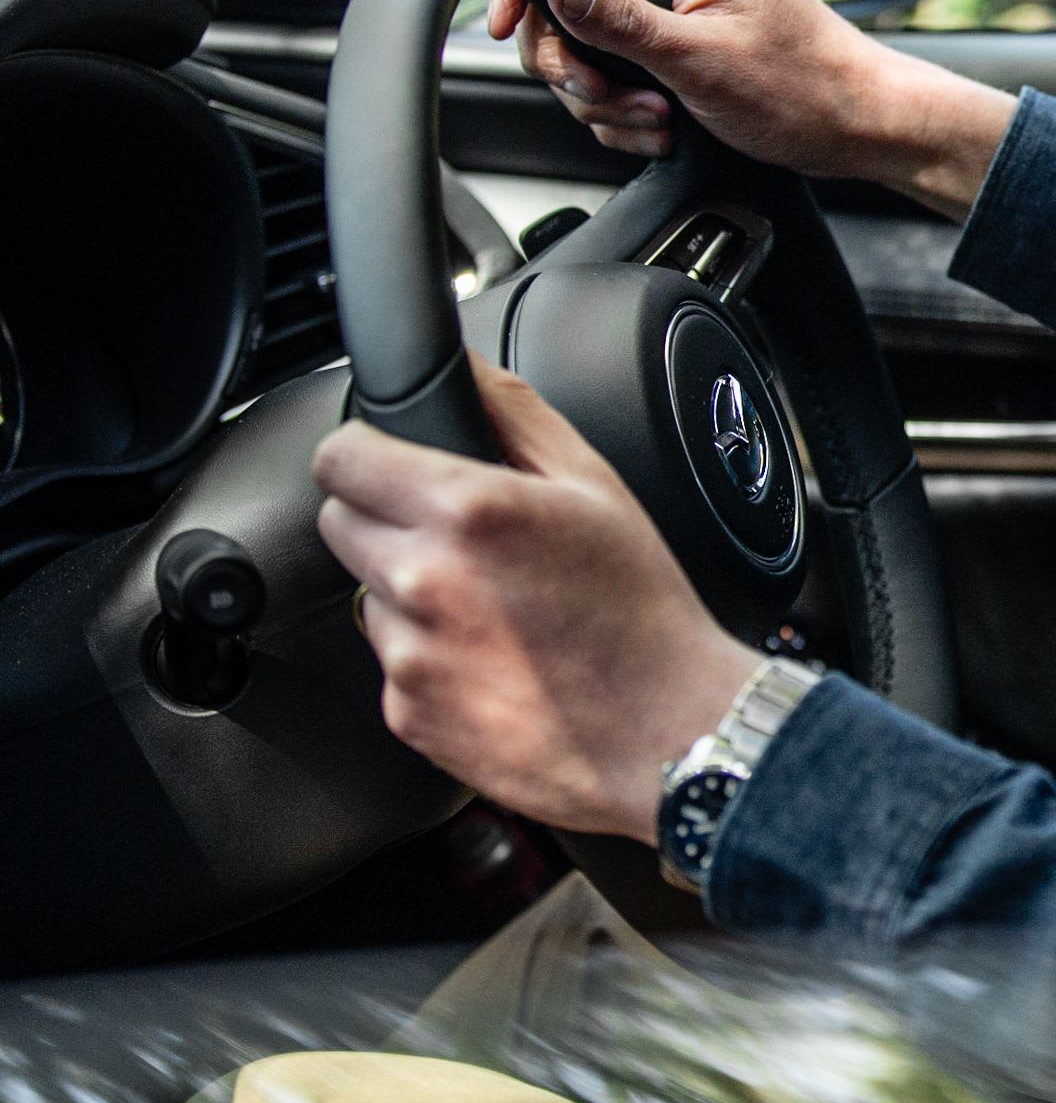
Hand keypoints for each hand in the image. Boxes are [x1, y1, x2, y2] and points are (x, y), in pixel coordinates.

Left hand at [313, 352, 760, 844]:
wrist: (668, 734)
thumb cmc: (643, 612)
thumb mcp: (597, 485)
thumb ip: (515, 414)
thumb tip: (464, 368)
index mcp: (466, 512)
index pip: (341, 459)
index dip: (365, 452)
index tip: (387, 462)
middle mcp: (423, 582)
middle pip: (340, 524)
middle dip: (386, 520)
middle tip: (462, 540)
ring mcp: (409, 656)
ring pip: (367, 597)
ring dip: (410, 594)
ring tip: (493, 610)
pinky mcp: (408, 715)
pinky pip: (393, 664)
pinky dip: (429, 659)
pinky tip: (495, 660)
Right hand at [487, 0, 1015, 218]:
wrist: (858, 125)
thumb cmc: (803, 88)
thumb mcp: (698, 58)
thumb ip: (619, 20)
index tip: (514, 26)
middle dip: (576, 59)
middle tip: (601, 93)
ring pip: (592, 40)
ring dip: (607, 93)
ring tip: (654, 119)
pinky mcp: (685, 38)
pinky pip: (622, 67)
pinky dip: (630, 106)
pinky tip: (662, 126)